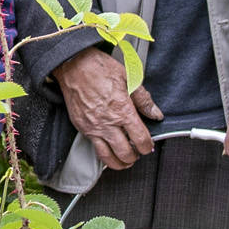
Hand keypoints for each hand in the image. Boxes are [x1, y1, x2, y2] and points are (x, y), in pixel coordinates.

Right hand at [54, 48, 158, 169]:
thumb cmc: (99, 68)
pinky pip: (94, 149)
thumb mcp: (129, 78)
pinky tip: (110, 150)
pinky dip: (105, 154)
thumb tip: (155, 114)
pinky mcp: (82, 128)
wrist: (73, 65)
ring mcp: (93, 128)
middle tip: (138, 153)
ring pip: (108, 158)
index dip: (148, 146)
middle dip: (135, 157)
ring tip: (125, 160)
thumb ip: (144, 100)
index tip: (149, 145)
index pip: (140, 139)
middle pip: (125, 153)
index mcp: (122, 110)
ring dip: (120, 163)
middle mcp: (108, 123)